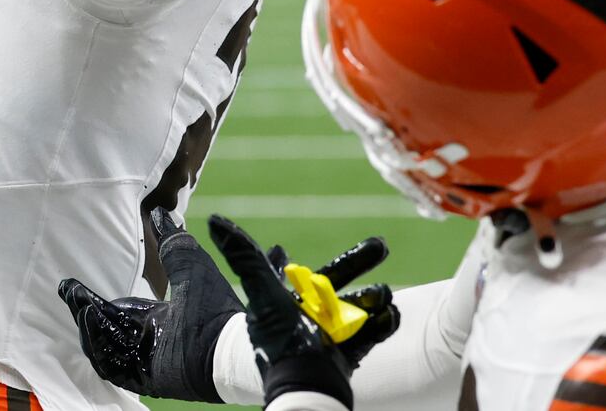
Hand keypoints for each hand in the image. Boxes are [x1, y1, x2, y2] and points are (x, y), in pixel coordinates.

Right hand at [58, 207, 247, 401]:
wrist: (233, 344)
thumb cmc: (217, 305)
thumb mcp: (190, 266)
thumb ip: (173, 243)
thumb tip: (160, 214)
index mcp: (161, 319)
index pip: (119, 312)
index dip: (96, 300)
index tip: (75, 284)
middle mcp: (152, 341)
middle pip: (107, 329)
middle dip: (85, 310)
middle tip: (69, 291)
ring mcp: (149, 362)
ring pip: (107, 347)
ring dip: (89, 326)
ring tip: (78, 304)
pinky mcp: (149, 379)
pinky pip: (115, 368)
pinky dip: (99, 347)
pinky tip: (91, 320)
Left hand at [208, 216, 398, 410]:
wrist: (305, 386)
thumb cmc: (279, 339)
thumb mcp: (262, 292)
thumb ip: (243, 256)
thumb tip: (214, 220)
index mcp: (282, 301)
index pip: (281, 275)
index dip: (278, 262)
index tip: (278, 249)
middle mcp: (304, 316)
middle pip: (335, 280)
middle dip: (358, 262)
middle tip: (380, 245)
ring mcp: (326, 335)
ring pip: (355, 308)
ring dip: (371, 296)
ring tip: (385, 291)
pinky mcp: (344, 355)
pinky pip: (368, 335)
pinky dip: (381, 323)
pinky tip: (391, 313)